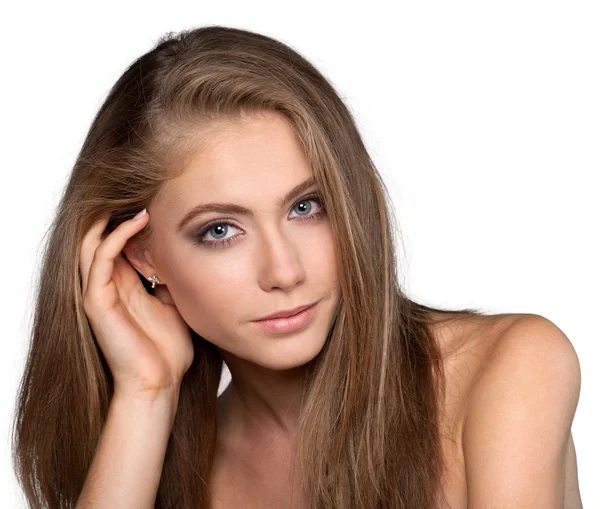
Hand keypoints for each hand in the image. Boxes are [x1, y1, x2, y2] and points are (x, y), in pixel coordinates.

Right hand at [79, 210, 193, 399]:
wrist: (160, 384)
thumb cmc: (169, 349)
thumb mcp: (176, 303)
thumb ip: (173, 279)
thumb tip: (186, 254)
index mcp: (125, 283)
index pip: (121, 239)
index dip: (136, 217)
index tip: (161, 195)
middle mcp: (108, 283)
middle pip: (104, 234)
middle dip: (121, 209)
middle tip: (147, 186)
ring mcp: (99, 291)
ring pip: (94, 240)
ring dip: (115, 216)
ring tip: (141, 195)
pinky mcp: (96, 301)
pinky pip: (99, 259)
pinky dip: (115, 236)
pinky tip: (139, 220)